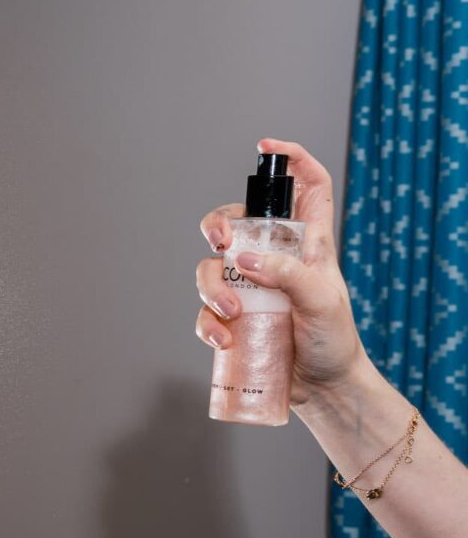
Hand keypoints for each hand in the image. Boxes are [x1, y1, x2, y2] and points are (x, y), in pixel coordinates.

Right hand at [194, 138, 371, 407]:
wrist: (322, 388)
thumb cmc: (334, 339)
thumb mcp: (321, 299)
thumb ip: (287, 274)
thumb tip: (244, 259)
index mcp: (307, 243)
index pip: (307, 186)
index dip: (291, 159)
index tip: (266, 148)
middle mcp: (273, 260)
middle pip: (236, 222)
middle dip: (218, 225)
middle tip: (220, 242)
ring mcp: (250, 289)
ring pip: (211, 268)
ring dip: (212, 288)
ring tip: (233, 314)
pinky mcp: (234, 320)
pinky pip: (205, 312)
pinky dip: (207, 323)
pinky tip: (223, 339)